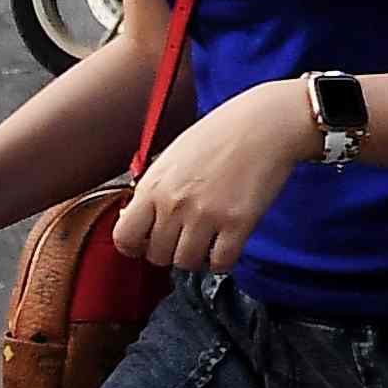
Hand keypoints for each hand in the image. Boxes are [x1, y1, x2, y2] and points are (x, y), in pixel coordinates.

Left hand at [110, 82, 311, 277]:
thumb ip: (153, 189)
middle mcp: (174, 204)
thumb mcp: (172, 157)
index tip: (145, 245)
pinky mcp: (238, 224)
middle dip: (168, 252)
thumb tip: (138, 216)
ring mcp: (206, 216)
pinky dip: (222, 261)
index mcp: (153, 186)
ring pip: (186, 263)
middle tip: (182, 241)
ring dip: (195, 258)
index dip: (133, 247)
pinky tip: (226, 246)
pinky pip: (221, 262)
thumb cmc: (220, 135)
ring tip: (206, 243)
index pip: (124, 237)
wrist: (263, 125)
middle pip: (157, 255)